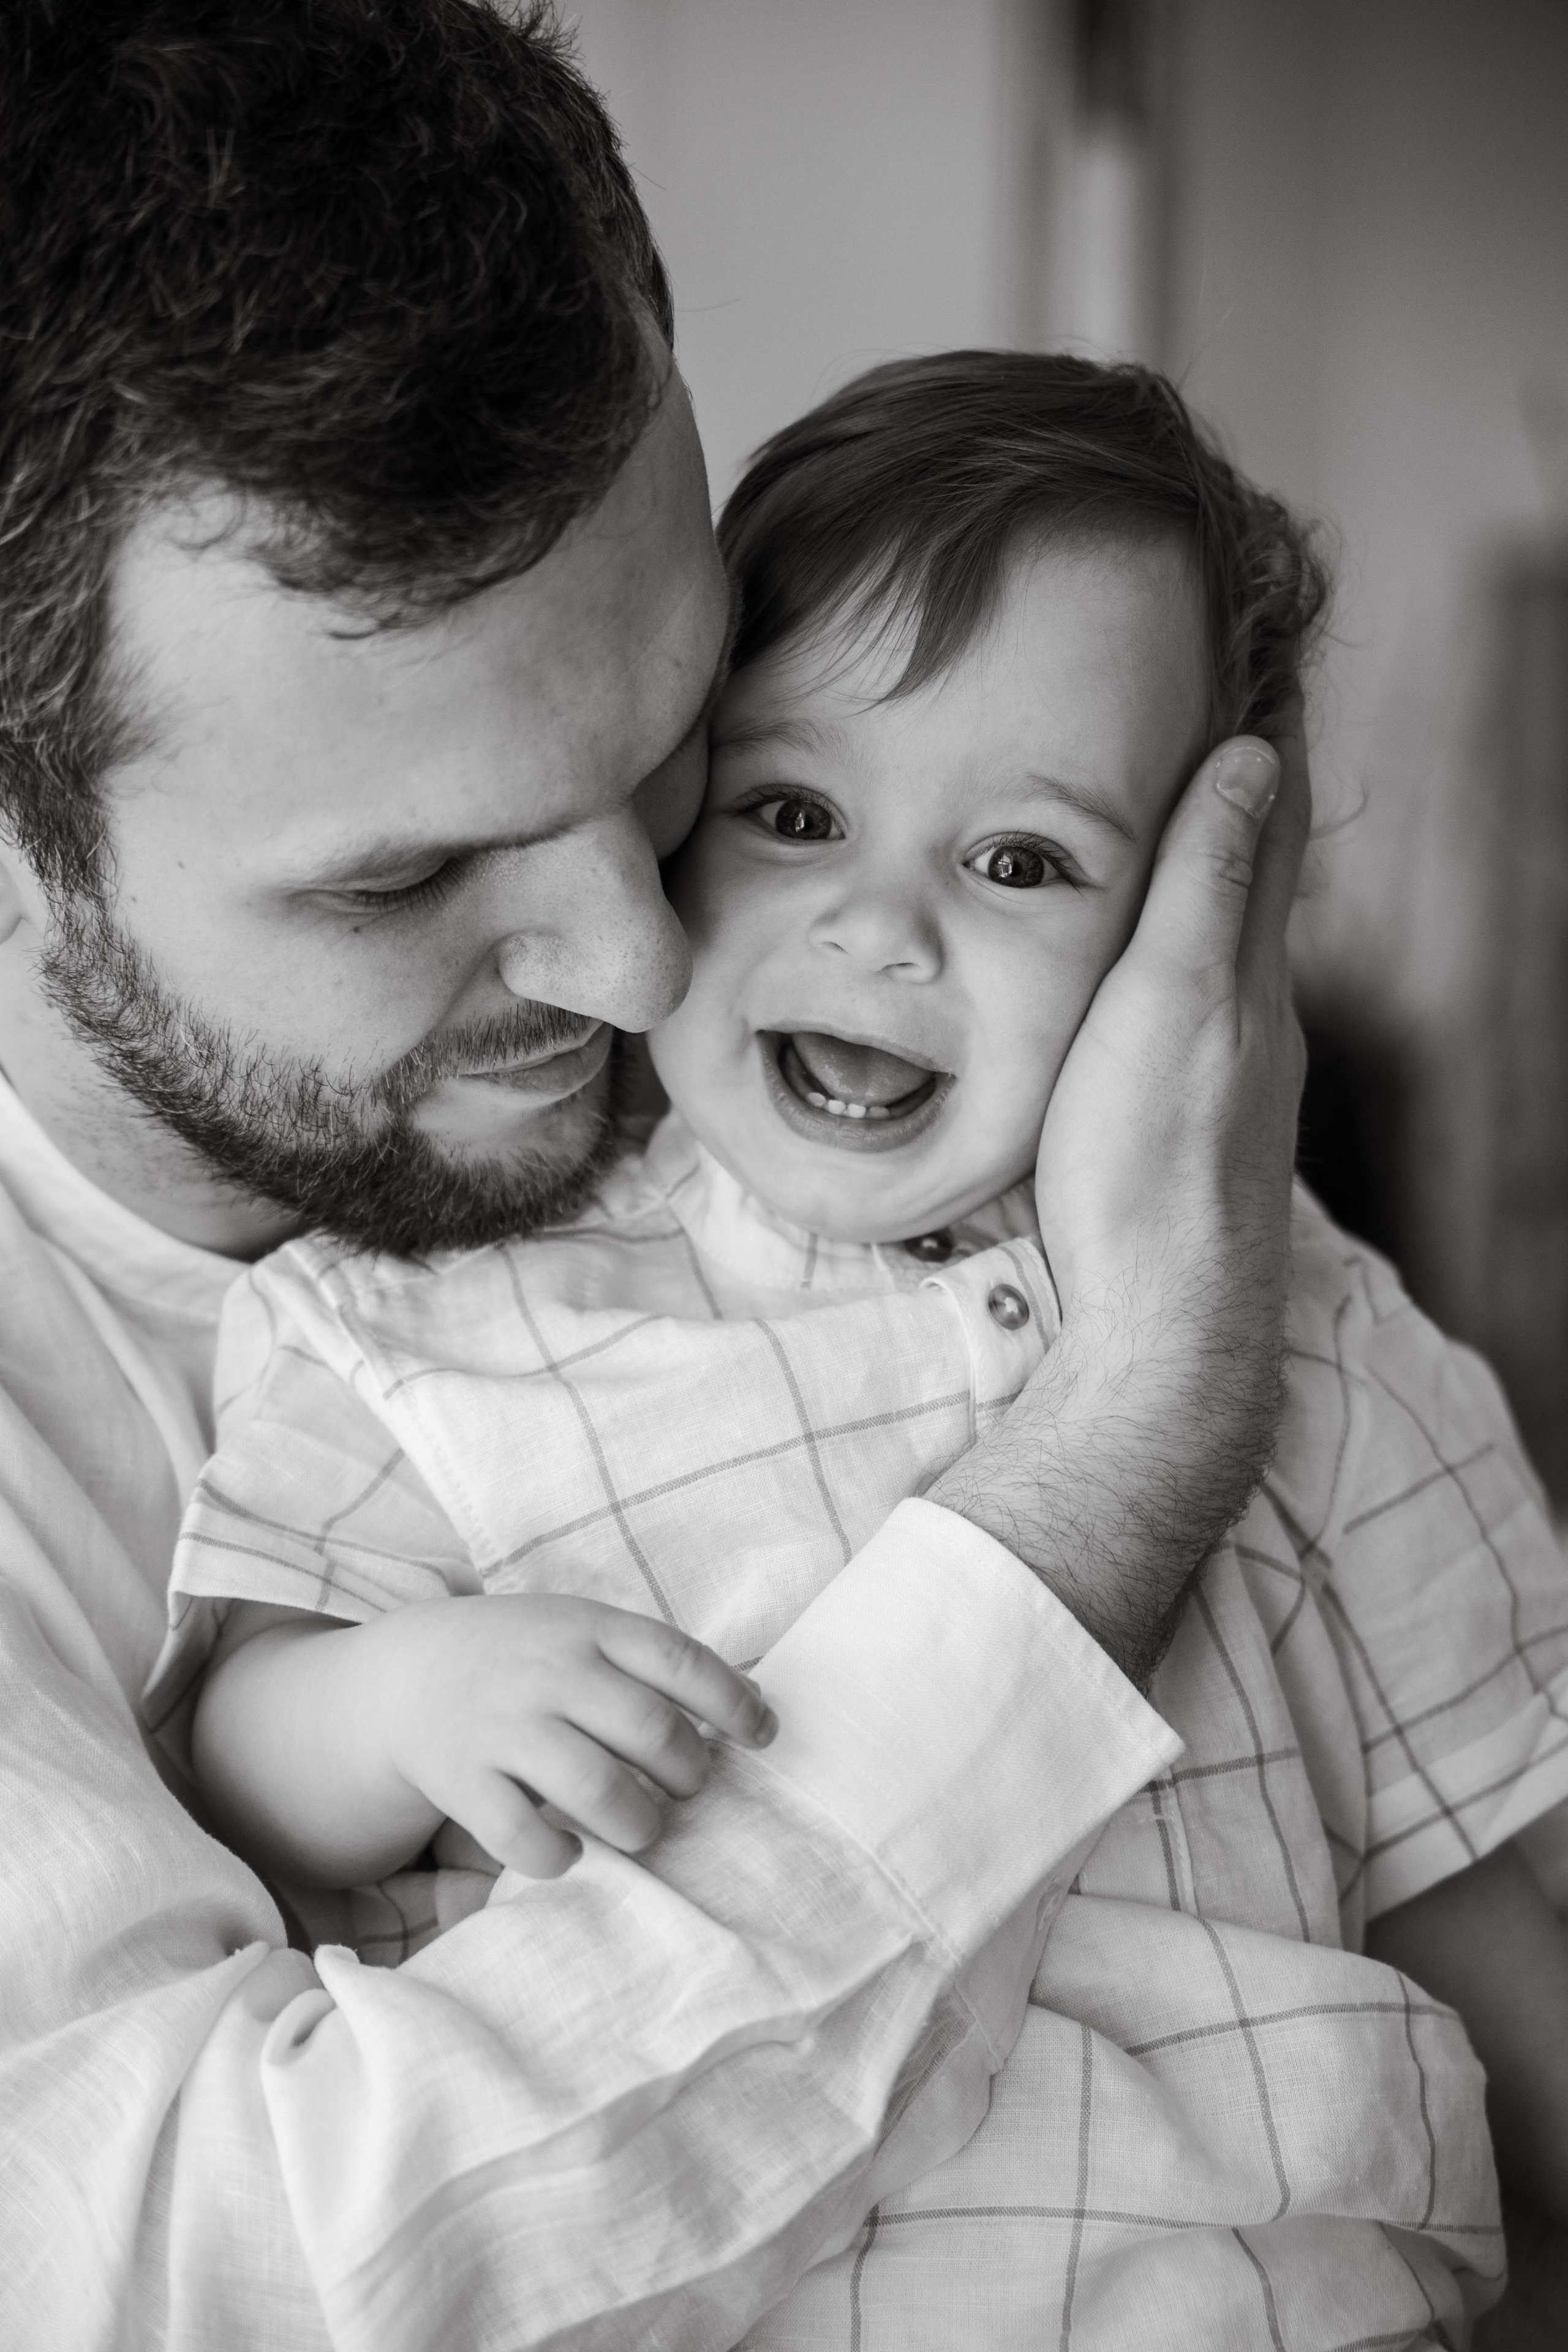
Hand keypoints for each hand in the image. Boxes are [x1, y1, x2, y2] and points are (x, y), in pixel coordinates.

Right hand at [376, 1594, 776, 1877]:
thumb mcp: (586, 1631)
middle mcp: (549, 1672)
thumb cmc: (526, 1657)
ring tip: (642, 1828)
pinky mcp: (462, 1779)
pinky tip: (570, 1852)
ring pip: (597, 1789)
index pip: (681, 1661)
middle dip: (689, 1773)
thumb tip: (757, 1705)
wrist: (409, 1673)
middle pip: (650, 1731)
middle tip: (688, 1788)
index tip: (765, 1736)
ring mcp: (503, 1726)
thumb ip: (656, 1663)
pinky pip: (524, 1838)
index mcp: (589, 1628)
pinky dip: (559, 1858)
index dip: (736, 1703)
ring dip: (639, 1824)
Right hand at [929, 727, 1307, 1685]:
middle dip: (1236, 782)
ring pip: (1224, 938)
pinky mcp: (1188, 1117)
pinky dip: (1181, 940)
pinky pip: (1192, 996)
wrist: (1161, 1329)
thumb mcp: (1169, 1006)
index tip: (1249, 645)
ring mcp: (1226, 1069)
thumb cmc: (1147, 1168)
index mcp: (1248, 970)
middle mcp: (1254, 1012)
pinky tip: (1148, 955)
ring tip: (1166, 805)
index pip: (1267, 819)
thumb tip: (1255, 754)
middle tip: (1204, 701)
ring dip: (1207, 862)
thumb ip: (1207, 886)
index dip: (1260, 728)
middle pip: (1254, 871)